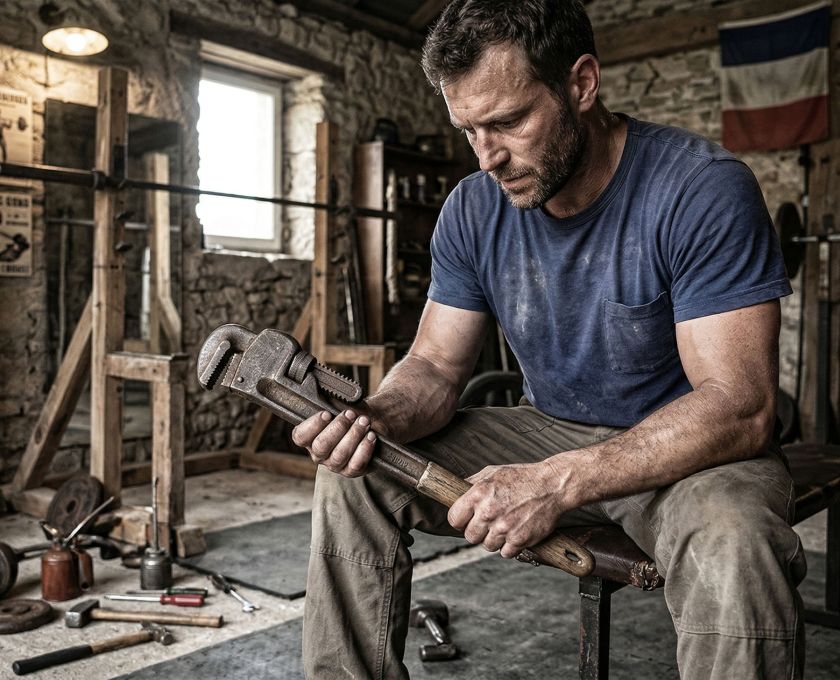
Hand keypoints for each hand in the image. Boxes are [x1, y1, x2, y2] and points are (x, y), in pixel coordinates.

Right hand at [291, 409, 377, 476]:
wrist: (373, 423)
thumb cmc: (352, 415)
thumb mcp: (339, 406)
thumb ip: (330, 402)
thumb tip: (330, 394)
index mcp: (310, 438)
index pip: (300, 436)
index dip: (312, 425)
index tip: (326, 413)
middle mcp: (319, 454)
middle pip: (321, 446)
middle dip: (338, 427)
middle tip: (351, 414)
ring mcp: (334, 464)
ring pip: (339, 455)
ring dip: (353, 435)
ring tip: (364, 422)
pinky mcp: (351, 471)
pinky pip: (355, 464)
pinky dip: (364, 449)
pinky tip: (370, 436)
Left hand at [447, 461, 566, 558]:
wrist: (553, 485)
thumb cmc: (523, 477)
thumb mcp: (493, 472)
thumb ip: (473, 483)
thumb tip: (456, 490)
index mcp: (478, 494)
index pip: (454, 519)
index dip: (461, 520)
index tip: (467, 520)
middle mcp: (488, 512)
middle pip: (470, 536)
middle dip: (478, 531)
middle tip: (490, 523)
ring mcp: (504, 527)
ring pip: (487, 546)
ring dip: (495, 539)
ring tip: (506, 525)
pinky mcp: (519, 539)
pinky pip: (506, 553)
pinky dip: (511, 546)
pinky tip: (516, 532)